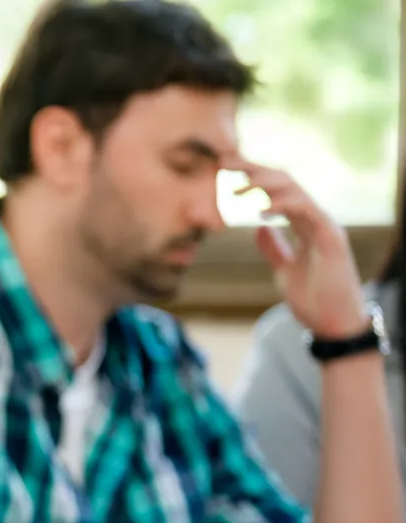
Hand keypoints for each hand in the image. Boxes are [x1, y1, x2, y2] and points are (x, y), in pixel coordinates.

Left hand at [228, 157, 366, 338]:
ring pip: (296, 190)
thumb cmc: (313, 300)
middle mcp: (315, 219)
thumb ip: (273, 248)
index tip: (225, 170)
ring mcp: (324, 226)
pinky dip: (285, 205)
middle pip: (285, 182)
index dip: (253, 177)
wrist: (333, 325)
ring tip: (239, 187)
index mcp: (304, 225)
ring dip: (266, 183)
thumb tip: (258, 228)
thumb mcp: (283, 270)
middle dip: (254, 169)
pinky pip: (308, 211)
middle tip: (224, 162)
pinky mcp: (332, 238)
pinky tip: (263, 208)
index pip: (277, 191)